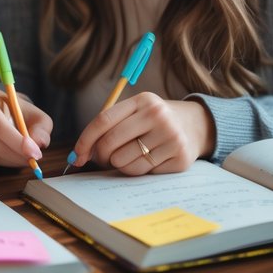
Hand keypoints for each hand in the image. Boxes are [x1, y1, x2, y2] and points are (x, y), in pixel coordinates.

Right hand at [0, 86, 51, 168]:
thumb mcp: (35, 113)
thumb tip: (40, 143)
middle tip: (36, 158)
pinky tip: (19, 155)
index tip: (34, 152)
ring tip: (30, 154)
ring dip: (14, 159)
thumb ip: (42, 126)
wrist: (3, 111)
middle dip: (17, 153)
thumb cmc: (19, 111)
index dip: (16, 140)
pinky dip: (9, 161)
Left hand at [69, 94, 215, 174]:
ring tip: (129, 156)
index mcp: (143, 100)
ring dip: (119, 164)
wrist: (195, 126)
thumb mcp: (137, 111)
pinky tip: (146, 160)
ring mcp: (170, 137)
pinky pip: (141, 172)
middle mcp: (158, 116)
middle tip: (102, 159)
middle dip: (100, 156)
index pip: (103, 120)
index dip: (85, 140)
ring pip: (124, 162)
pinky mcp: (179, 158)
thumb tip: (81, 153)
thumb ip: (111, 125)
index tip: (76, 154)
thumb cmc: (155, 121)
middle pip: (110, 143)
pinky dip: (136, 170)